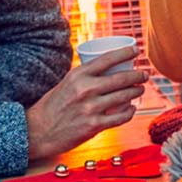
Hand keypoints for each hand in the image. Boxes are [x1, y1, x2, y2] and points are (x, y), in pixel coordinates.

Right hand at [25, 45, 147, 160]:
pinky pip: (120, 117)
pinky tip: (132, 109)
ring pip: (124, 96)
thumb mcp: (66, 83)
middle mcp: (86, 89)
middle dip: (138, 75)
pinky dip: (130, 112)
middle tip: (144, 74)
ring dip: (136, 92)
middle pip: (121, 78)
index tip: (136, 50)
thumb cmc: (52, 106)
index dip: (125, 52)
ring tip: (140, 89)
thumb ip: (85, 77)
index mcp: (78, 75)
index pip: (108, 59)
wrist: (37, 131)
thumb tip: (107, 69)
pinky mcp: (93, 125)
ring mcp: (90, 108)